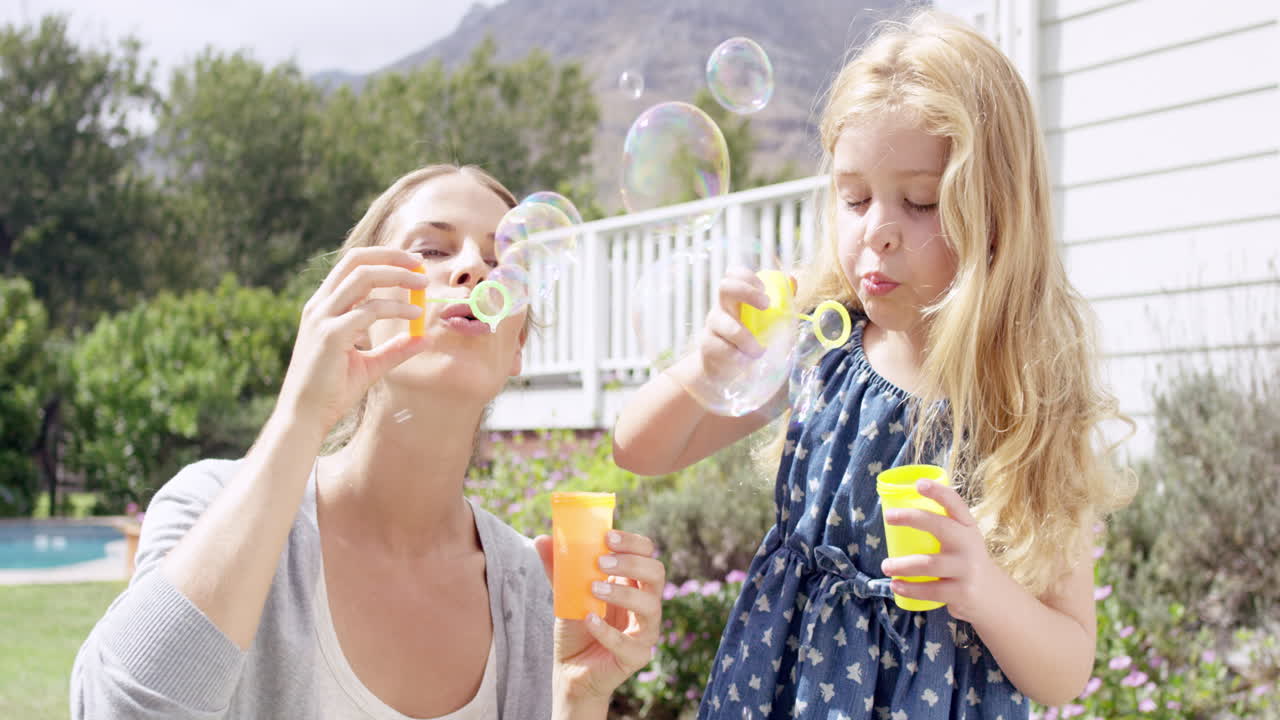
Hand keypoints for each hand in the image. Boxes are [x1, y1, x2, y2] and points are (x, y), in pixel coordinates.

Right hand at [277, 247, 430, 432]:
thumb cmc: (333, 391)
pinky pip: (368, 310)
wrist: (306, 417)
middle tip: (421, 265)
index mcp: (324, 307)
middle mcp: (320, 306)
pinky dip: (395, 308)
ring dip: (397, 276)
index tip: (412, 263)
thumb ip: (395, 350)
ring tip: (423, 286)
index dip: (383, 257)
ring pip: (363, 278)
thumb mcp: (370, 365)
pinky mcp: (330, 336)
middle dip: (391, 257)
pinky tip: (415, 316)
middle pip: (356, 261)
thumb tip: (425, 339)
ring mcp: (322, 318)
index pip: (352, 265)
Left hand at [534, 530, 665, 712]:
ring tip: (593, 588)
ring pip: (650, 606)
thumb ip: (559, 568)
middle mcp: (646, 603)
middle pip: (656, 573)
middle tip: (601, 561)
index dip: (632, 543)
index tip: (607, 537)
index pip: (647, 553)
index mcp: (633, 582)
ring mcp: (645, 631)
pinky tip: (589, 620)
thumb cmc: (576, 626)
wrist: (569, 669)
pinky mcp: (637, 657)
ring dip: (622, 593)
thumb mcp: (566, 593)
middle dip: (631, 563)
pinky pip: (629, 643)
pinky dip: (608, 631)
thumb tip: (542, 538)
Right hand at [695, 266, 770, 383]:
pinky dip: (740, 357)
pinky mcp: (708, 346)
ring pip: (730, 327)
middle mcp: (720, 308)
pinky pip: (726, 350)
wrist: (719, 365)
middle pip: (726, 287)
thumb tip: (793, 280)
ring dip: (748, 340)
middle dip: (748, 293)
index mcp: (733, 299)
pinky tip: (743, 361)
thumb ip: (779, 300)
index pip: (733, 275)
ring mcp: (712, 327)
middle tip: (766, 306)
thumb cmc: (744, 338)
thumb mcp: (761, 319)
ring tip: (759, 351)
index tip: (764, 289)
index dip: (748, 277)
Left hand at [879, 480, 1001, 622]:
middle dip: (912, 518)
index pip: (955, 504)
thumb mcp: (962, 540)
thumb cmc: (965, 561)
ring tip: (886, 566)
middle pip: (940, 527)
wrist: (994, 597)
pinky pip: (931, 590)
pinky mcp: (962, 592)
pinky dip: (910, 589)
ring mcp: (967, 569)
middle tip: (888, 517)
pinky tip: (896, 586)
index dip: (938, 492)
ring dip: (902, 565)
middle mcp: (969, 544)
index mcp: (967, 527)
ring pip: (929, 564)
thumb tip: (897, 515)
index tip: (919, 483)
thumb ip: (940, 528)